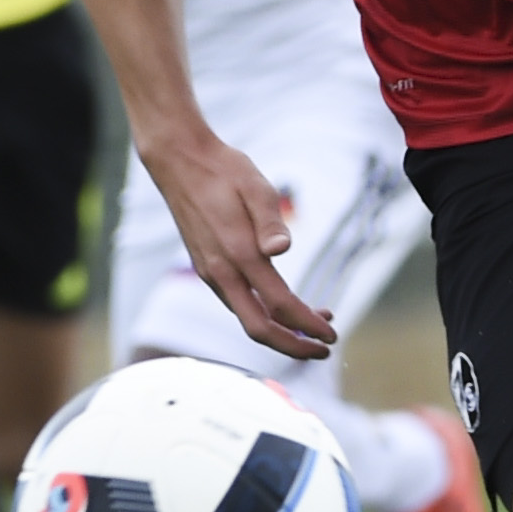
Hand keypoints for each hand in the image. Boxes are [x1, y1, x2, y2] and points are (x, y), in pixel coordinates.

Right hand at [140, 127, 336, 359]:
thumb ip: (270, 221)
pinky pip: (238, 304)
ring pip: (247, 318)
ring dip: (281, 330)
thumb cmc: (224, 171)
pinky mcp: (208, 268)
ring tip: (316, 324)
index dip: (308, 325)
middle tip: (323, 349)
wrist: (179, 162)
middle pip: (258, 329)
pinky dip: (264, 314)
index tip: (332, 334)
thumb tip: (282, 249)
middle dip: (293, 346)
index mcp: (238, 253)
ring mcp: (211, 272)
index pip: (280, 305)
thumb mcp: (256, 186)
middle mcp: (221, 271)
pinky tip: (283, 306)